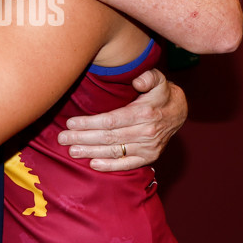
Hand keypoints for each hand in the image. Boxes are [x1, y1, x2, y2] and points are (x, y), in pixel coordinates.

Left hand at [57, 68, 186, 170]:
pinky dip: (110, 166)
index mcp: (144, 113)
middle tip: (63, 138)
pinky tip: (93, 164)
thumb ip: (148, 76)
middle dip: (83, 138)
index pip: (111, 121)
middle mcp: (146, 132)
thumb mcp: (158, 79)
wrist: (179, 111)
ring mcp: (148, 147)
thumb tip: (138, 81)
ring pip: (114, 151)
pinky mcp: (149, 157)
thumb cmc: (161, 93)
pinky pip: (127, 164)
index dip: (90, 123)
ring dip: (91, 152)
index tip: (71, 123)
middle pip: (108, 137)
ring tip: (72, 151)